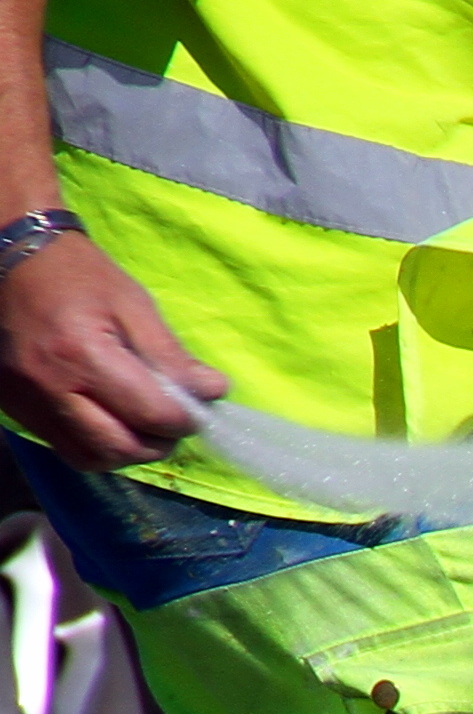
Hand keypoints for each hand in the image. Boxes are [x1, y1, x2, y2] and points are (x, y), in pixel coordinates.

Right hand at [0, 234, 214, 468]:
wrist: (8, 256)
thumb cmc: (76, 274)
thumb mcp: (132, 303)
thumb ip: (171, 354)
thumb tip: (213, 391)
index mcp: (81, 354)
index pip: (150, 415)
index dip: (185, 421)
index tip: (196, 410)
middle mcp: (49, 385)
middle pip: (118, 448)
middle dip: (156, 444)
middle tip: (169, 423)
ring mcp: (26, 400)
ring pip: (89, 458)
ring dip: (126, 451)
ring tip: (140, 424)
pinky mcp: (13, 406)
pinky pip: (64, 446)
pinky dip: (95, 443)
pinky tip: (109, 419)